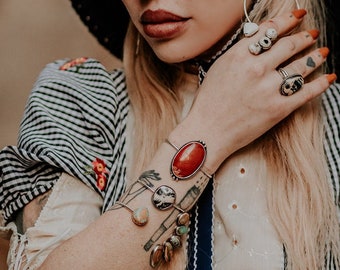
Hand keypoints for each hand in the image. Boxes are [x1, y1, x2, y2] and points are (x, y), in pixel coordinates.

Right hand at [171, 10, 333, 171]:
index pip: (270, 30)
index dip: (287, 20)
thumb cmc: (209, 102)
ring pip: (302, 65)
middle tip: (312, 34)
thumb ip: (239, 53)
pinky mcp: (279, 109)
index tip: (297, 16)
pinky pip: (307, 92)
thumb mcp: (218, 69)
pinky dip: (322, 83)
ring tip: (323, 51)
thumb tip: (257, 41)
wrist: (208, 131)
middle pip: (289, 45)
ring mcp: (269, 89)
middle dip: (304, 36)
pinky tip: (329, 77)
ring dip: (316, 56)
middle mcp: (257, 68)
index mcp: (239, 56)